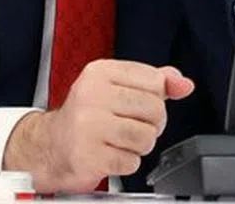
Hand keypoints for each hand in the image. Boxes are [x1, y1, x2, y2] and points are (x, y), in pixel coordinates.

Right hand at [2, 60, 194, 192]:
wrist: (49, 147)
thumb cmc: (88, 116)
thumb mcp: (119, 87)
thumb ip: (155, 82)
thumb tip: (184, 84)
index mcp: (101, 72)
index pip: (156, 81)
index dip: (155, 98)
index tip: (138, 105)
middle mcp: (92, 95)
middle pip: (155, 109)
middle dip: (151, 124)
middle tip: (133, 126)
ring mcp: (88, 125)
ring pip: (146, 137)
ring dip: (140, 146)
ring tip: (122, 141)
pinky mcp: (88, 155)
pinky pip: (131, 162)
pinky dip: (127, 163)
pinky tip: (111, 155)